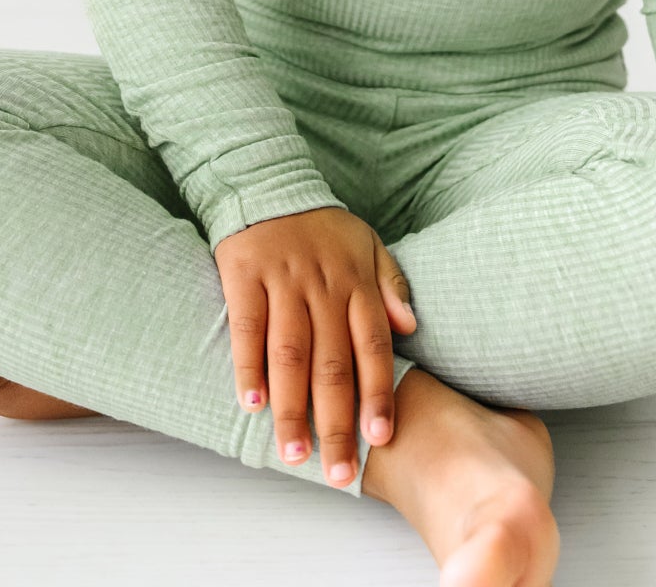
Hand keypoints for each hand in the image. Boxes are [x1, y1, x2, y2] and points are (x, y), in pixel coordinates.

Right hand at [213, 205, 417, 487]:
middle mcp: (323, 287)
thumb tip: (411, 325)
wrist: (270, 184)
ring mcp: (283, 283)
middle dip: (337, 421)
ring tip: (295, 454)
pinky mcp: (245, 277)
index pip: (374, 347)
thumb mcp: (368, 245)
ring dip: (293, 408)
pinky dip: (249, 367)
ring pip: (290, 354)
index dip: (377, 394)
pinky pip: (247, 328)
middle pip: (332, 364)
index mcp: (356, 283)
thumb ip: (391, 285)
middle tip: (338, 472)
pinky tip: (252, 405)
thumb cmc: (323, 228)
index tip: (379, 438)